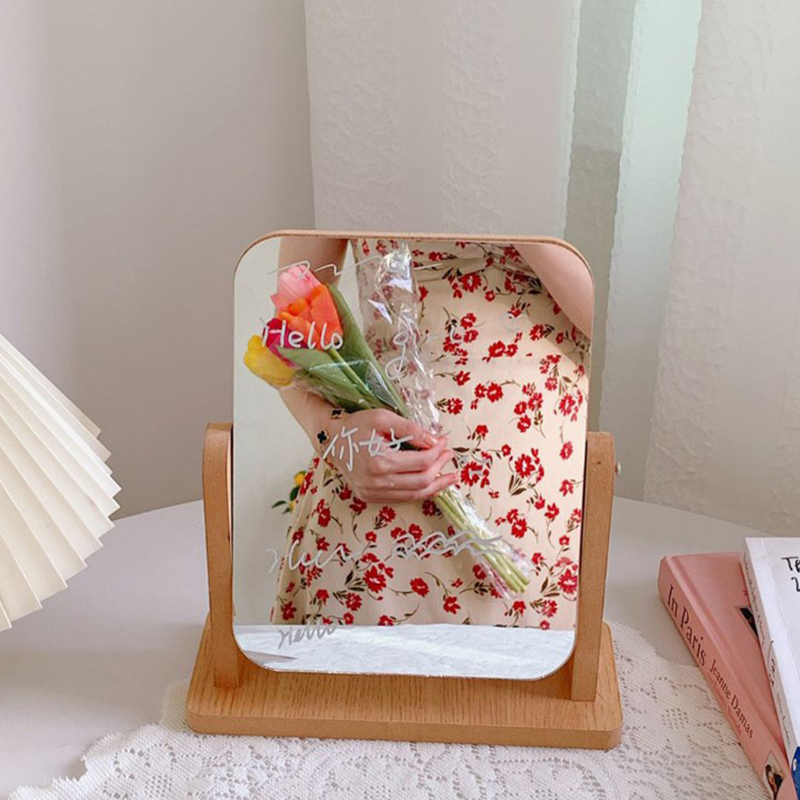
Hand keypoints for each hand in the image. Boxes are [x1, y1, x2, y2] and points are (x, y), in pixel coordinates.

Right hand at [323, 408, 456, 503]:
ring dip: (435, 486)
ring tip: (449, 477)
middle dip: (440, 468)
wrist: (331, 440)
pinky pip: (401, 499)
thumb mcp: (383, 418)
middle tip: (448, 456)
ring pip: (414, 495)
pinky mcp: (369, 497)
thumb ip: (411, 430)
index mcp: (380, 461)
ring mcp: (372, 493)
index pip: (421, 462)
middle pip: (421, 481)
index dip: (438, 452)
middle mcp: (376, 482)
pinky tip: (430, 484)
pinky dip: (418, 492)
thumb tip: (435, 442)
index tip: (444, 442)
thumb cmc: (357, 426)